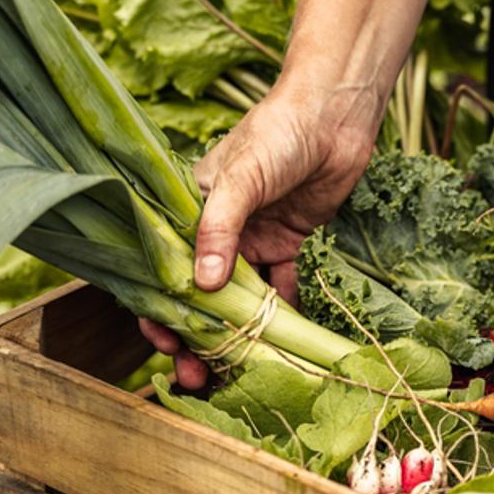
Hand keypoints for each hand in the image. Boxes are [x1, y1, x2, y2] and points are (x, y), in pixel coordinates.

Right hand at [139, 78, 385, 387]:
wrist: (335, 115)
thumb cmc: (278, 132)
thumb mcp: (240, 177)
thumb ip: (219, 228)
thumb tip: (201, 286)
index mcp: (186, 209)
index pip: (162, 269)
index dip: (159, 310)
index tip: (165, 346)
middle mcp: (215, 230)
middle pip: (198, 295)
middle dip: (196, 338)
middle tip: (198, 378)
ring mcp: (251, 239)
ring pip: (238, 299)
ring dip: (237, 336)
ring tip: (236, 374)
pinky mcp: (287, 244)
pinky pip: (280, 288)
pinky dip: (282, 314)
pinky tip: (284, 343)